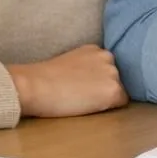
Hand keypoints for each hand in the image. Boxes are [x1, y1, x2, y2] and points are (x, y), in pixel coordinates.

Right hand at [7, 45, 127, 117]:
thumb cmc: (43, 79)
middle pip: (116, 78)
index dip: (96, 82)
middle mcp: (108, 57)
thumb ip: (85, 67)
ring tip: (83, 100)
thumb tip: (91, 81)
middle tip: (81, 94)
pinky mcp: (113, 91)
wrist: (35, 85)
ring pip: (119, 90)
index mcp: (95, 49)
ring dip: (106, 97)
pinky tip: (88, 106)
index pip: (107, 69)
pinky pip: (121, 103)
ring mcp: (112, 73)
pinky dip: (108, 108)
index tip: (82, 87)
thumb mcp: (69, 63)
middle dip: (104, 87)